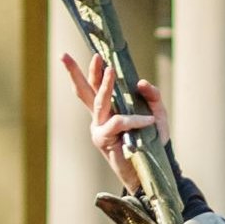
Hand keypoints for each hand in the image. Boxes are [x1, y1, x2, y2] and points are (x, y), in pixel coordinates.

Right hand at [57, 53, 166, 194]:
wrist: (152, 171)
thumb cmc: (152, 142)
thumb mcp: (157, 113)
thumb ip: (151, 96)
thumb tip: (139, 82)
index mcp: (108, 110)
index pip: (95, 87)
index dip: (90, 70)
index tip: (91, 52)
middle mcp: (99, 118)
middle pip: (85, 91)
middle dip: (75, 72)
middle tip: (68, 55)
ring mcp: (99, 129)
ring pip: (100, 101)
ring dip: (106, 85)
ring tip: (111, 70)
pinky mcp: (104, 141)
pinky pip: (118, 122)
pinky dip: (133, 120)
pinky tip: (148, 121)